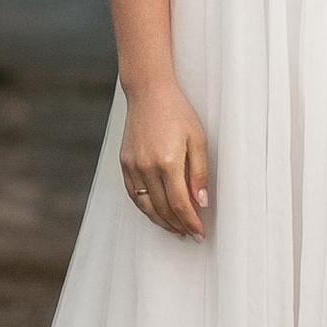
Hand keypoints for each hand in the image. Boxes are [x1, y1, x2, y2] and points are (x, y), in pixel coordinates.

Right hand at [119, 81, 210, 238]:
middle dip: (178, 225)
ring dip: (161, 221)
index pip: (179, 204)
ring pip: (146, 206)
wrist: (149, 92)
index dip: (190, 222)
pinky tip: (156, 212)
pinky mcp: (124, 163)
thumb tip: (201, 202)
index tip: (199, 233)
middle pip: (162, 209)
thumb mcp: (197, 138)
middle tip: (190, 234)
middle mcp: (147, 167)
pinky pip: (134, 195)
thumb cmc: (178, 111)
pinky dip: (145, 208)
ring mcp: (133, 166)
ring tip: (176, 229)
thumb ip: (199, 172)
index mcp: (168, 161)